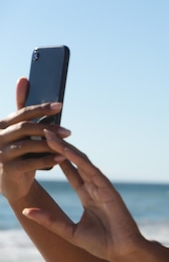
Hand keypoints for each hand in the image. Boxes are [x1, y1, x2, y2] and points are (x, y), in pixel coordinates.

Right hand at [0, 77, 70, 200]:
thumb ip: (23, 108)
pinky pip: (30, 163)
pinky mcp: (7, 170)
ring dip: (50, 144)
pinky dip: (48, 160)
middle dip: (49, 127)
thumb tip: (24, 79)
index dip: (41, 109)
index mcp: (1, 125)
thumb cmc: (20, 152)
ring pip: (28, 145)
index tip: (60, 106)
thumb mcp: (21, 131)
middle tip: (69, 131)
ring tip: (67, 144)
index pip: (22, 113)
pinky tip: (62, 157)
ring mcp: (0, 154)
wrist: (13, 182)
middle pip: (25, 128)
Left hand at [22, 131, 145, 261]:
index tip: (45, 148)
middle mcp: (96, 189)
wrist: (122, 252)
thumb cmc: (102, 245)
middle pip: (76, 163)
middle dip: (60, 148)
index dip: (58, 160)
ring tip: (51, 136)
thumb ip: (50, 220)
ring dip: (66, 149)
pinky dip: (80, 161)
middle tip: (44, 133)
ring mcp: (103, 188)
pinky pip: (93, 172)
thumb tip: (26, 210)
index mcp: (88, 197)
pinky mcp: (109, 191)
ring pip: (83, 163)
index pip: (72, 174)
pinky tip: (67, 151)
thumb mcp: (69, 232)